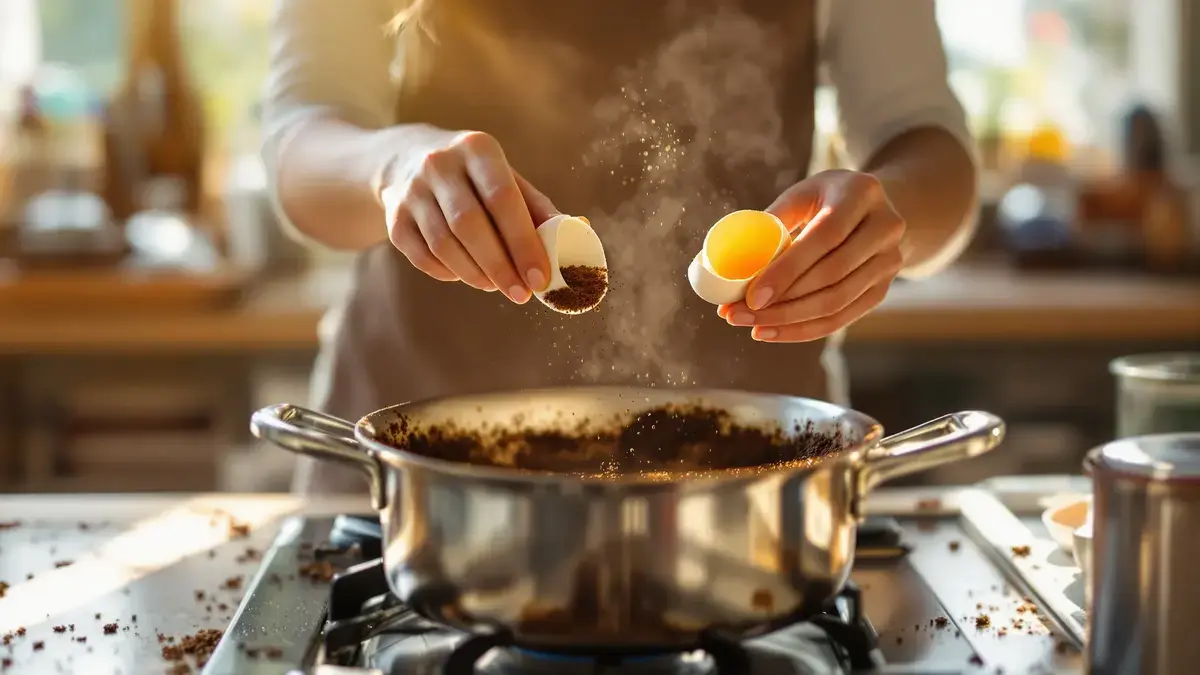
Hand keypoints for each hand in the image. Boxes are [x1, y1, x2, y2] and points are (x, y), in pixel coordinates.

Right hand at [378, 128, 557, 302]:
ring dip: (474, 273)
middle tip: (520, 294)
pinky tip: (466, 275)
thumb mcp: (505, 178)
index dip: (523, 242)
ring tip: (496, 285)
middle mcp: (439, 164)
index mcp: (477, 149)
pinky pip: (421, 256)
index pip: (502, 199)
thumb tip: (577, 238)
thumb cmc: (475, 177)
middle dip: (499, 266)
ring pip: (443, 244)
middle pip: (469, 225)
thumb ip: (537, 209)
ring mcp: (411, 190)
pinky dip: (448, 273)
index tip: (540, 277)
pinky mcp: (393, 216)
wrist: (405, 159)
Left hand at [718, 170, 905, 341]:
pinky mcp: (882, 289)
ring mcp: (890, 261)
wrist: (876, 209)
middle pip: (832, 276)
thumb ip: (772, 218)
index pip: (825, 237)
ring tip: (749, 325)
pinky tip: (771, 332)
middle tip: (737, 314)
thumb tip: (728, 257)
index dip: (788, 270)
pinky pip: (841, 318)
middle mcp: (885, 227)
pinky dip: (803, 330)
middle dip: (781, 302)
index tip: (751, 296)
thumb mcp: (803, 194)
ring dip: (788, 320)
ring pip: (837, 302)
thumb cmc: (825, 199)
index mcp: (861, 192)